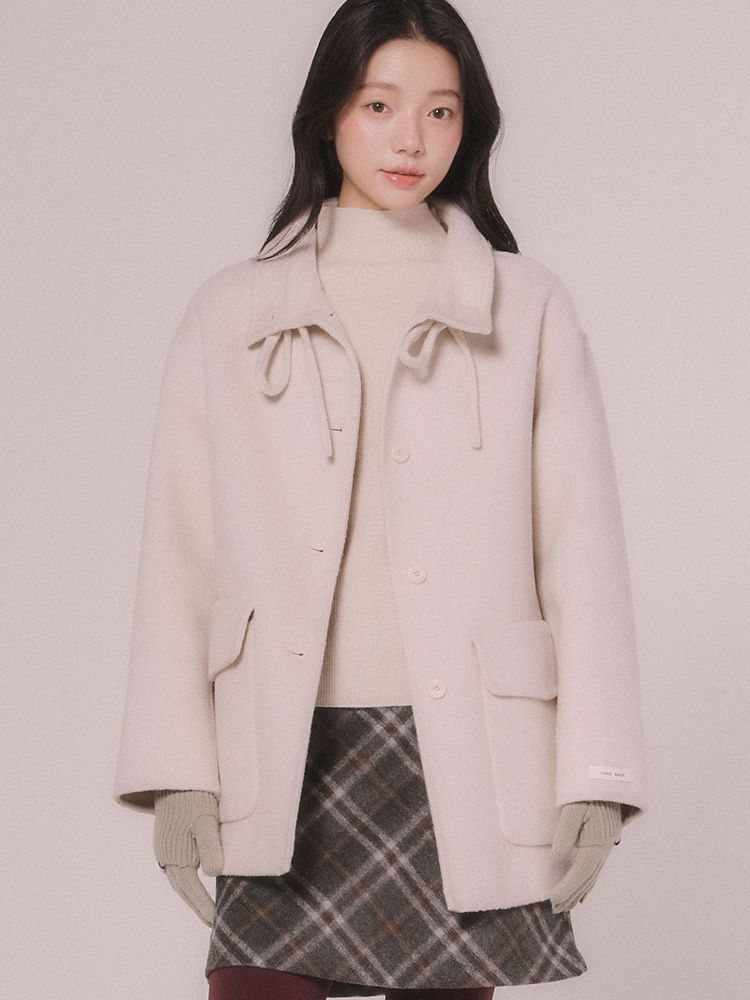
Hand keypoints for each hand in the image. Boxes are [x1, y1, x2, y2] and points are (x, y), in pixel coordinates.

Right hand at [153, 789, 223, 925]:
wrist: (175, 779)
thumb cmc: (194, 798)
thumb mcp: (206, 821)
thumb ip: (210, 847)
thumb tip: (214, 874)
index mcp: (176, 856)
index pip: (192, 890)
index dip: (204, 906)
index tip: (215, 921)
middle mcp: (166, 858)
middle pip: (183, 890)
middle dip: (197, 906)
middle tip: (213, 921)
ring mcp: (165, 851)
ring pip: (179, 881)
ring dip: (192, 894)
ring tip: (206, 908)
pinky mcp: (167, 843)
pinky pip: (178, 869)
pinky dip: (187, 881)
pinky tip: (196, 883)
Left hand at [549, 800, 621, 912]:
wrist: (606, 776)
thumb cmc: (586, 791)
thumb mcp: (572, 809)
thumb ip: (565, 832)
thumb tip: (558, 856)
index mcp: (597, 842)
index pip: (580, 872)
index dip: (567, 888)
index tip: (553, 900)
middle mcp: (604, 848)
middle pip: (587, 878)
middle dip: (572, 895)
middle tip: (556, 910)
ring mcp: (605, 845)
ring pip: (592, 874)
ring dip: (579, 891)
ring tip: (567, 905)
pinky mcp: (603, 840)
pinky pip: (594, 867)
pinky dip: (587, 880)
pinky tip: (583, 890)